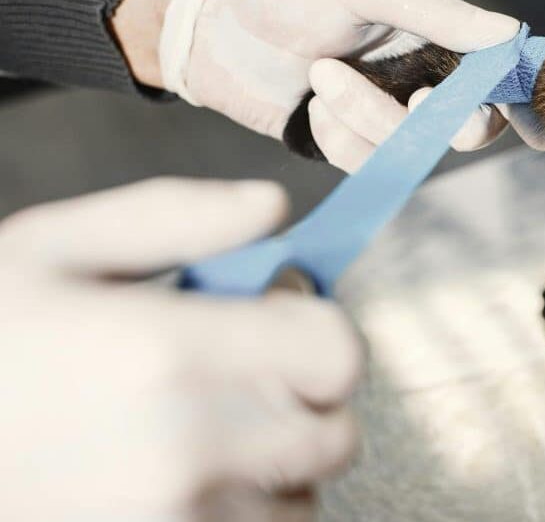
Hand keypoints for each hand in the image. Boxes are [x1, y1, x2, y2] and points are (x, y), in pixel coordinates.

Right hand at [0, 179, 363, 521]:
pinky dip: (245, 510)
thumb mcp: (55, 249)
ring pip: (302, 496)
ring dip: (277, 461)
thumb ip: (176, 217)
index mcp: (167, 355)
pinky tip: (186, 477)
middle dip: (305, 398)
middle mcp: (188, 451)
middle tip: (243, 378)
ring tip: (202, 431)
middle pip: (334, 432)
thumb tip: (272, 208)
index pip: (334, 354)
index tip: (280, 324)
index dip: (319, 332)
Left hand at [115, 0, 533, 165]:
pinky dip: (339, 139)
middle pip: (466, 125)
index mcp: (434, 30)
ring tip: (320, 76)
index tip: (535, 134)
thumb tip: (507, 34)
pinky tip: (312, 106)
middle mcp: (417, 74)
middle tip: (412, 98)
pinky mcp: (347, 143)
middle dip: (439, 121)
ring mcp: (382, 112)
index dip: (520, 103)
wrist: (207, 22)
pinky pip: (366, 163)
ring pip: (411, 149)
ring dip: (366, 120)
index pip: (494, 72)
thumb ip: (435, 13)